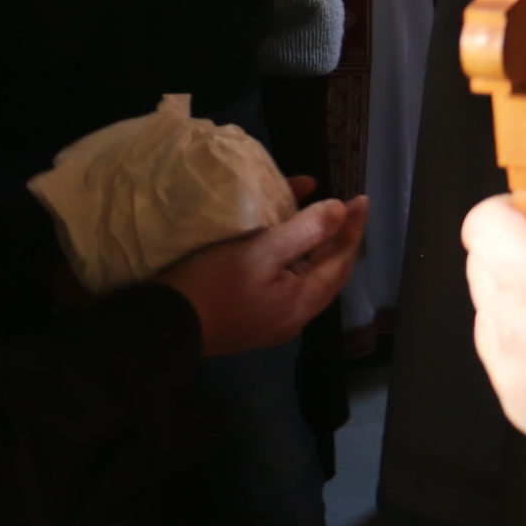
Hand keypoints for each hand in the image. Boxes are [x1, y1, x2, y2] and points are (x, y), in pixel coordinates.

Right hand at [158, 195, 367, 354]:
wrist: (164, 326)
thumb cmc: (213, 284)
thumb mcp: (260, 251)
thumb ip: (305, 231)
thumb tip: (341, 212)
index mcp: (301, 302)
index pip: (341, 261)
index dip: (352, 228)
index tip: (360, 199)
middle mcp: (294, 317)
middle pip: (327, 273)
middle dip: (339, 239)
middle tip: (345, 209)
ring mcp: (273, 321)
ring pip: (307, 278)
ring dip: (316, 247)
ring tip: (319, 219)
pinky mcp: (253, 319)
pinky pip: (286, 284)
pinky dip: (294, 258)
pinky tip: (284, 243)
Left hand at [465, 197, 525, 469]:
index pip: (483, 223)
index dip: (512, 211)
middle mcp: (515, 328)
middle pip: (481, 263)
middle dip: (515, 254)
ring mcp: (511, 373)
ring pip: (487, 309)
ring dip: (516, 300)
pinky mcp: (516, 405)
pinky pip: (501, 354)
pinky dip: (524, 343)